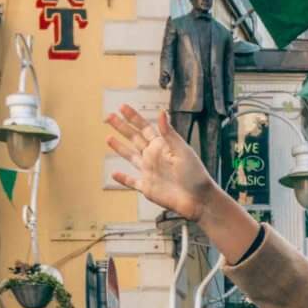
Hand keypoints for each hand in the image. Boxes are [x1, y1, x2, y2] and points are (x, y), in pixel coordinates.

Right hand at [106, 105, 213, 222]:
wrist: (199, 200)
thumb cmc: (195, 175)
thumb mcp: (182, 151)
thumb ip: (169, 133)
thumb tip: (161, 112)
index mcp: (162, 146)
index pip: (144, 128)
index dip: (133, 117)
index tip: (122, 107)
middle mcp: (154, 157)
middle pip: (134, 138)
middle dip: (121, 127)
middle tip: (109, 116)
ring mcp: (150, 172)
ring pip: (130, 157)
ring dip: (119, 148)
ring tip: (108, 138)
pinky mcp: (148, 188)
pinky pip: (132, 182)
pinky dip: (123, 179)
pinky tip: (114, 174)